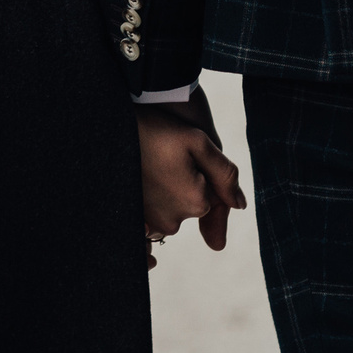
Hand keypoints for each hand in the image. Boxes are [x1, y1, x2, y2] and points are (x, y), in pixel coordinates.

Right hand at [137, 102, 244, 266]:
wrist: (113, 128)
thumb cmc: (159, 131)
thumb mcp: (199, 142)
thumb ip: (226, 175)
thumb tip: (239, 205)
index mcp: (195, 202)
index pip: (213, 196)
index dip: (201, 171)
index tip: (182, 154)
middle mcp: (174, 220)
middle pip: (191, 205)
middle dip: (185, 184)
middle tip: (165, 157)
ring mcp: (151, 224)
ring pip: (172, 211)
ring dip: (166, 193)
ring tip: (150, 165)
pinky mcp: (133, 222)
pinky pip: (151, 219)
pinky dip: (150, 201)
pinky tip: (142, 179)